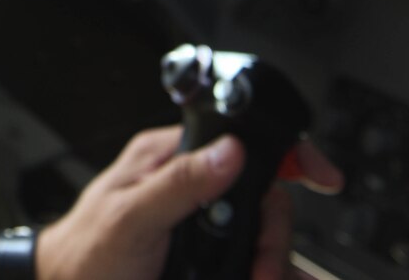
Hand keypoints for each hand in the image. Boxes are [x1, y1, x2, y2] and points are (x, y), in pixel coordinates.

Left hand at [16, 126, 342, 279]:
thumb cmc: (85, 252)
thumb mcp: (130, 217)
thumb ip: (178, 184)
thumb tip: (230, 151)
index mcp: (168, 159)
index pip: (238, 141)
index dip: (286, 154)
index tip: (323, 177)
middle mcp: (189, 186)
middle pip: (261, 198)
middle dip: (273, 237)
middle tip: (264, 271)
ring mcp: (199, 224)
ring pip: (259, 235)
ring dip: (275, 262)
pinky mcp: (205, 257)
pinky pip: (247, 262)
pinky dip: (268, 273)